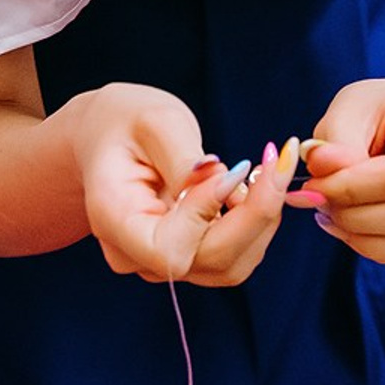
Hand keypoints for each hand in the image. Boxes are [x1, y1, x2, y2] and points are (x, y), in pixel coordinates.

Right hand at [65, 84, 297, 286]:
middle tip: (277, 159)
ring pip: (231, 263)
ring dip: (261, 217)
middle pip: (211, 260)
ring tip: (263, 167)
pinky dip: (256, 220)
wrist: (108, 135)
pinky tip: (253, 183)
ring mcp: (162, 263)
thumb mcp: (153, 120)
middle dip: (256, 214)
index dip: (208, 215)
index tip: (233, 166)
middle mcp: (136, 254)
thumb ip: (183, 156)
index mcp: (114, 220)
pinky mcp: (189, 256)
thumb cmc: (124, 123)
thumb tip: (222, 179)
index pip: (169, 250)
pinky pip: (234, 253)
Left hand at [297, 79, 384, 265]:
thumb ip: (333, 141)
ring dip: (368, 241)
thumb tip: (321, 172)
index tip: (314, 187)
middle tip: (323, 206)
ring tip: (337, 219)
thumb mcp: (351, 108)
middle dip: (356, 219)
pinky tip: (359, 229)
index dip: (350, 190)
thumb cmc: (384, 111)